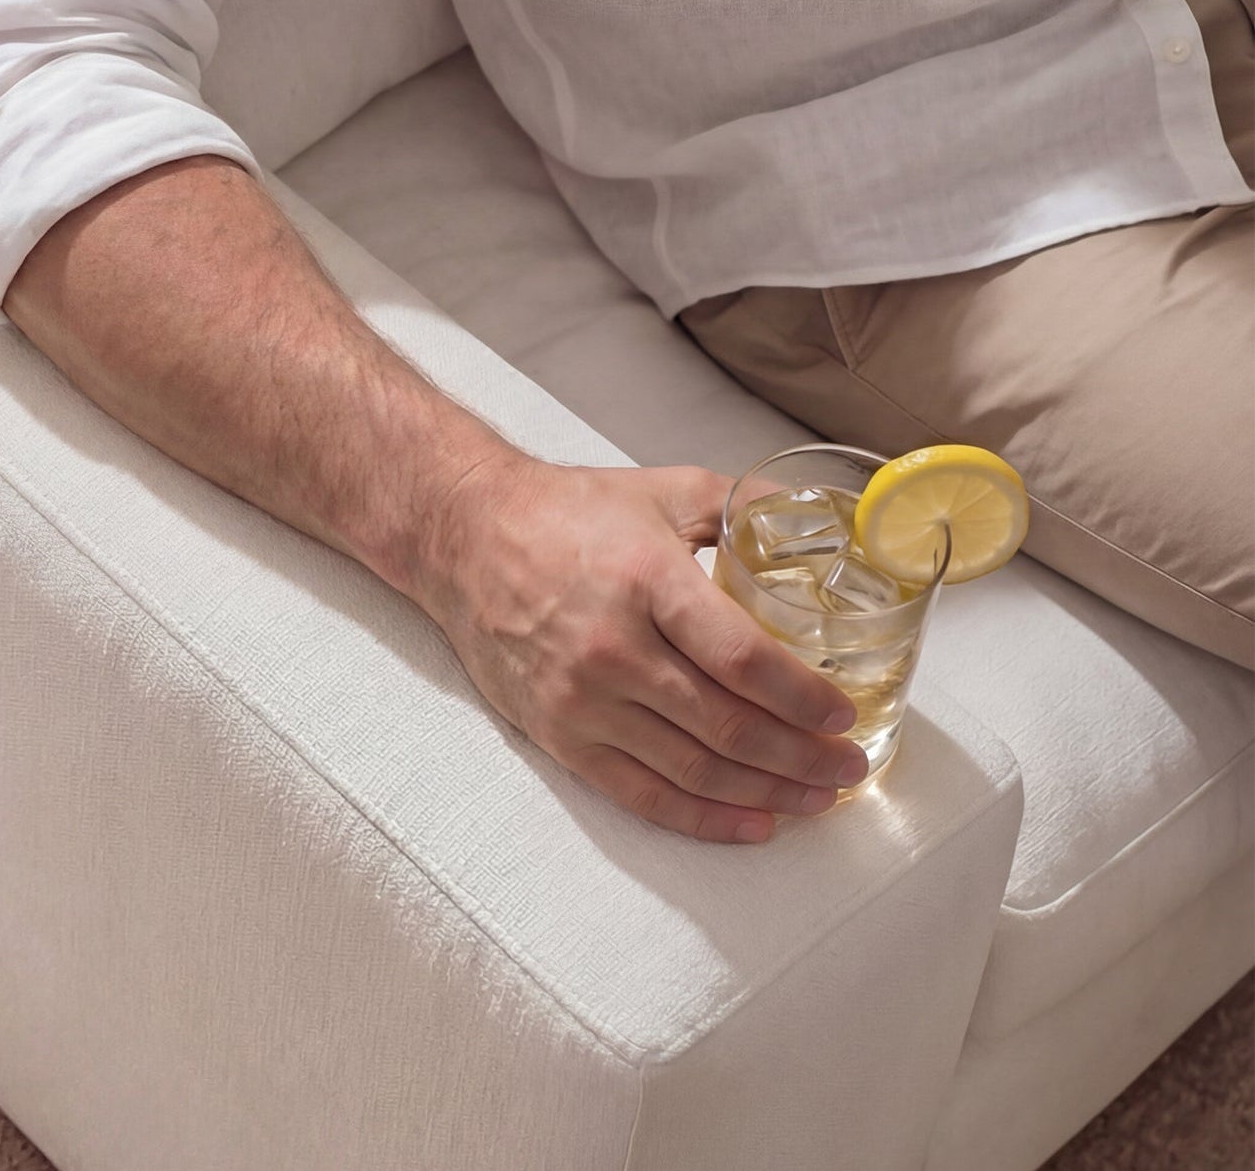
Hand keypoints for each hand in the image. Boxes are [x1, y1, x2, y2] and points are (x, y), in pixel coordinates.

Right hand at [401, 454, 868, 842]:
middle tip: (848, 762)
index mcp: (647, 581)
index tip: (843, 713)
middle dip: (802, 755)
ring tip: (817, 796)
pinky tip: (753, 822)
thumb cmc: (564, 513)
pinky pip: (640, 792)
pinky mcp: (559, 733)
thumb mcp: (664, 489)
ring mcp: (582, 699)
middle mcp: (613, 648)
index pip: (743, 658)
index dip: (804, 696)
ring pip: (694, 768)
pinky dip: (703, 818)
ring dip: (768, 792)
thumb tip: (822, 522)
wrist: (464, 539)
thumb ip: (744, 504)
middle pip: (728, 725)